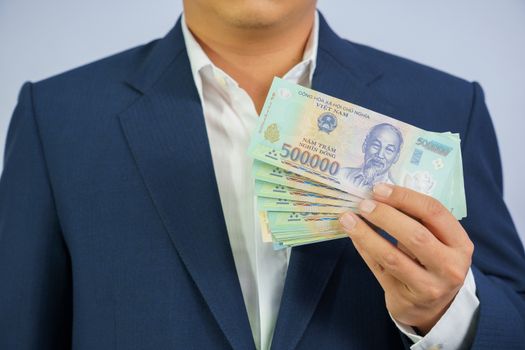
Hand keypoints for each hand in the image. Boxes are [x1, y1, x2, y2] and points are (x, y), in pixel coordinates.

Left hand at [339, 183, 473, 334]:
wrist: (433, 307)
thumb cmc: (432, 261)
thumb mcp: (438, 241)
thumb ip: (417, 220)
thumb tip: (379, 194)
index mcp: (460, 244)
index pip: (434, 212)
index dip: (404, 197)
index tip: (379, 189)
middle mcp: (449, 267)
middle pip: (415, 235)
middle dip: (385, 216)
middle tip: (363, 204)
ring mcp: (428, 287)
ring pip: (392, 257)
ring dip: (366, 234)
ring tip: (348, 219)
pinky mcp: (405, 299)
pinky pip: (378, 270)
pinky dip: (363, 250)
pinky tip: (352, 236)